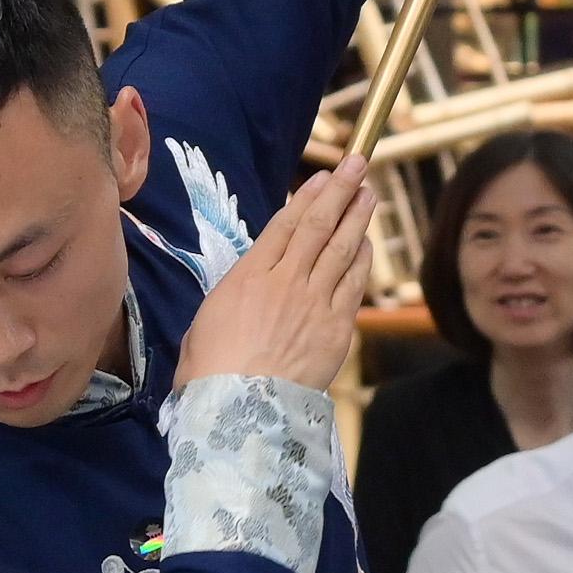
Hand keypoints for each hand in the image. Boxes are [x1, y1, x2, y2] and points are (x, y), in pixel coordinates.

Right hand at [174, 157, 377, 396]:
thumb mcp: (204, 325)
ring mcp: (314, 302)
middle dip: (340, 191)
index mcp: (248, 276)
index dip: (306, 198)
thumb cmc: (211, 374)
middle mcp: (286, 280)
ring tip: (368, 193)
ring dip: (357, 218)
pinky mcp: (336, 327)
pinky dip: (362, 260)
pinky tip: (368, 243)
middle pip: (318, 226)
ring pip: (341, 249)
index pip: (284, 226)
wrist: (243, 408)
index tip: (320, 178)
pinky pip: (353, 284)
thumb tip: (241, 295)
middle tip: (358, 164)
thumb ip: (230, 299)